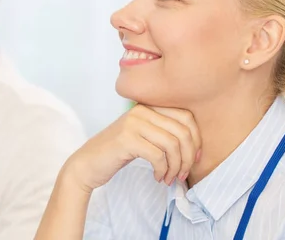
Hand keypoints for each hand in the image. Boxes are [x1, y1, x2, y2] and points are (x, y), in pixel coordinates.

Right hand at [63, 104, 200, 192]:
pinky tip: (158, 177)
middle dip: (188, 157)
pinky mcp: (127, 139)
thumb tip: (196, 146)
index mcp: (148, 106)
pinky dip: (162, 170)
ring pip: (172, 145)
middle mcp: (141, 110)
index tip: (195, 159)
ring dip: (176, 167)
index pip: (186, 116)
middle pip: (182, 131)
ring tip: (170, 178)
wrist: (87, 163)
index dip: (196, 139)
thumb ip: (164, 132)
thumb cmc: (118, 153)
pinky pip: (158, 156)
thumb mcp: (143, 136)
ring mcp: (133, 123)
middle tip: (183, 174)